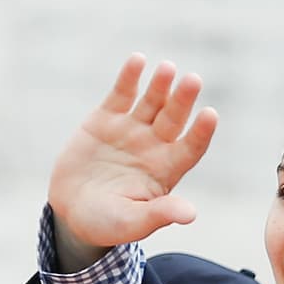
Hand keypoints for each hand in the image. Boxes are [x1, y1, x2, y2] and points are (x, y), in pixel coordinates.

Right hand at [48, 54, 217, 254]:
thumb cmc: (108, 223)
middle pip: (174, 120)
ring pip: (151, 103)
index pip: (191, 148)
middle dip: (183, 100)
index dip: (201, 133)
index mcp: (166, 171)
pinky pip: (121, 95)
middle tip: (194, 80)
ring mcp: (131, 131)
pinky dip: (129, 78)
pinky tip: (138, 60)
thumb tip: (190, 214)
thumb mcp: (133, 223)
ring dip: (161, 85)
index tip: (211, 115)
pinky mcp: (105, 120)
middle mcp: (154, 147)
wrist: (72, 212)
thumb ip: (159, 214)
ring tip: (169, 68)